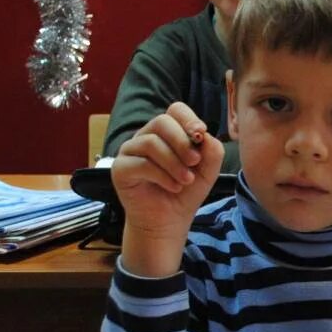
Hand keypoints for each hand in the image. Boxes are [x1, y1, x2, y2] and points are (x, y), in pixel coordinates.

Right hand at [113, 102, 223, 275]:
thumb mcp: (208, 170)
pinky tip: (173, 187)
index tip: (201, 134)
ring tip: (185, 180)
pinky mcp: (120, 168)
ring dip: (174, 163)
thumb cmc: (186, 192)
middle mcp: (146, 137)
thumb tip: (203, 134)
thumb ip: (212, 150)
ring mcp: (131, 151)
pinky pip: (141, 163)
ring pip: (151, 142)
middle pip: (161, 122)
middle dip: (182, 141)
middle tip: (195, 162)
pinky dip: (162, 176)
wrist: (169, 221)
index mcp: (168, 133)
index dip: (188, 119)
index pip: (175, 110)